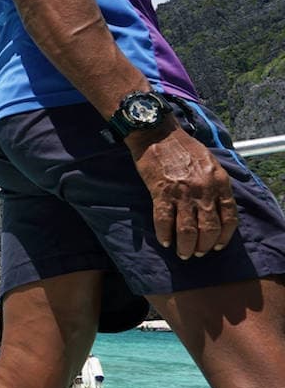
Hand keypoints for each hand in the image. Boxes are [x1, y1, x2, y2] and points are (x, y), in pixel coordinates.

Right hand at [126, 126, 239, 257]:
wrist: (157, 134)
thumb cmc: (184, 147)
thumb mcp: (210, 163)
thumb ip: (216, 184)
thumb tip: (217, 206)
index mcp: (219, 183)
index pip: (229, 217)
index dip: (224, 236)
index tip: (218, 245)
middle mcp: (203, 190)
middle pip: (208, 228)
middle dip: (204, 246)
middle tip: (198, 252)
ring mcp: (182, 193)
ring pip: (187, 230)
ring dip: (185, 246)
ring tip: (183, 253)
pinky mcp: (161, 193)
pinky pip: (163, 220)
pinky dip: (164, 234)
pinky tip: (165, 241)